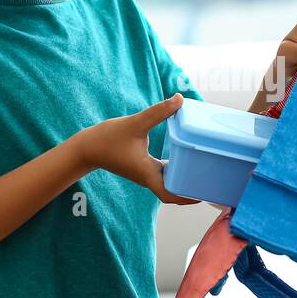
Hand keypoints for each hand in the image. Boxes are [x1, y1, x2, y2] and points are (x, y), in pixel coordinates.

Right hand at [74, 94, 201, 204]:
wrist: (87, 147)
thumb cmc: (107, 139)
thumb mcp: (135, 123)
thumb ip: (157, 112)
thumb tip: (179, 99)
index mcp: (147, 173)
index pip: (169, 195)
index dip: (187, 198)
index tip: (202, 194)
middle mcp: (148, 176)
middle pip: (173, 191)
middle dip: (190, 189)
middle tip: (209, 180)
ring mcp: (144, 172)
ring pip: (168, 182)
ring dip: (183, 179)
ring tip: (202, 170)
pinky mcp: (142, 166)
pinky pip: (162, 173)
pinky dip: (174, 169)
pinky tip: (183, 156)